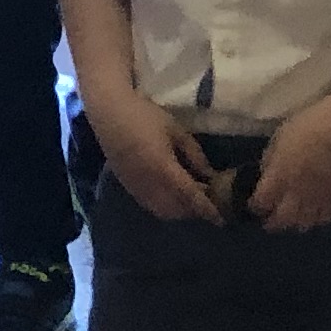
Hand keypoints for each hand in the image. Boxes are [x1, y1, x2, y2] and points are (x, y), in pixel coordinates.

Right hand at [89, 94, 223, 223]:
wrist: (108, 112)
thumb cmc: (144, 115)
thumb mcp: (175, 129)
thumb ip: (194, 153)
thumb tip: (209, 174)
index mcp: (164, 169)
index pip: (191, 197)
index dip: (208, 209)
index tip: (222, 218)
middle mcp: (150, 185)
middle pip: (178, 210)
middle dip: (195, 210)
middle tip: (207, 200)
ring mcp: (137, 188)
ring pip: (163, 211)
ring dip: (180, 210)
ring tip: (190, 197)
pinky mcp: (127, 187)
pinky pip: (150, 206)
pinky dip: (165, 207)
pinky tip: (171, 194)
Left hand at [249, 110, 330, 229]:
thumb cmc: (308, 126)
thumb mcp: (280, 137)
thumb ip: (271, 159)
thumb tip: (267, 174)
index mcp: (279, 176)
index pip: (262, 202)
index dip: (255, 206)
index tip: (253, 203)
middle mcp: (296, 194)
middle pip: (281, 221)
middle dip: (272, 222)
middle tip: (268, 218)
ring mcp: (316, 200)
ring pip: (302, 225)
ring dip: (292, 223)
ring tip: (290, 216)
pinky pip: (323, 219)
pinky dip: (315, 219)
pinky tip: (312, 212)